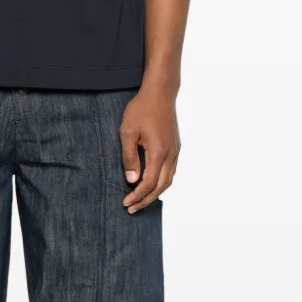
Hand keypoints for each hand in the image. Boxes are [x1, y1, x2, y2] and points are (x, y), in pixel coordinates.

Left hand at [120, 85, 179, 212]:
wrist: (160, 92)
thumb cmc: (141, 109)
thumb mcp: (128, 132)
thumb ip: (129, 157)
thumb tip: (132, 180)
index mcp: (158, 152)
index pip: (149, 183)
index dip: (137, 196)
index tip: (126, 203)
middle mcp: (171, 155)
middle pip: (161, 186)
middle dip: (146, 200)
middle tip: (132, 208)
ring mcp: (176, 151)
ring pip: (169, 180)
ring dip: (155, 193)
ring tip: (141, 200)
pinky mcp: (176, 146)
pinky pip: (171, 171)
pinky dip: (162, 182)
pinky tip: (152, 184)